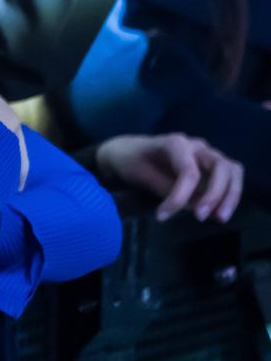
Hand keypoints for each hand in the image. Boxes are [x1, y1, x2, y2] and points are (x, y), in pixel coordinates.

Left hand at [95, 133, 243, 223]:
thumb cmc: (133, 161)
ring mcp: (206, 153)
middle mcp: (195, 145)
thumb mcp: (143, 176)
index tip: (163, 215)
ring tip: (220, 217)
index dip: (179, 197)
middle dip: (215, 194)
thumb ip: (170, 190)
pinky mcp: (212, 165)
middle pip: (220, 166)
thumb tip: (195, 206)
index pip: (188, 171)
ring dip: (230, 195)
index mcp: (175, 143)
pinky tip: (219, 212)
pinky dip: (230, 194)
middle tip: (200, 217)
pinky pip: (231, 177)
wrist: (129, 152)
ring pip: (232, 170)